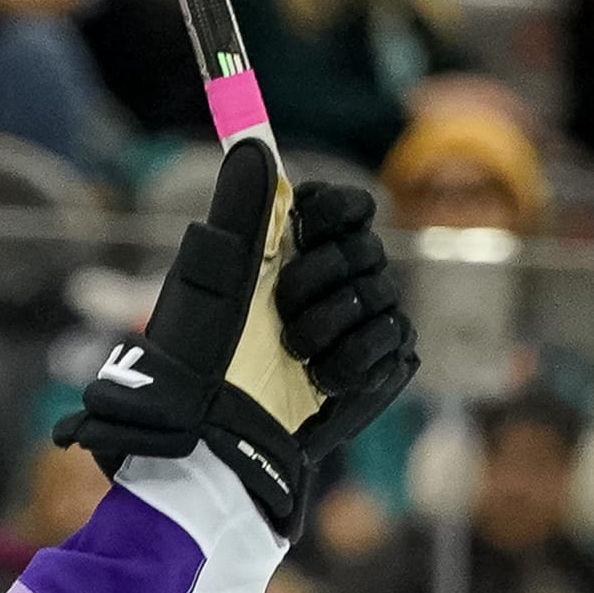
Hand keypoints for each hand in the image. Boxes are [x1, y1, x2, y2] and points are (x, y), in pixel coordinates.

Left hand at [54, 141, 416, 534]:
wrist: (213, 446)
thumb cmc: (197, 368)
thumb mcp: (211, 283)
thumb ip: (238, 214)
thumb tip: (255, 146)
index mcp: (287, 258)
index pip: (342, 207)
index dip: (334, 210)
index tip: (309, 223)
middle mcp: (324, 288)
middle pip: (366, 247)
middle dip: (323, 279)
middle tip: (285, 313)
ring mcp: (353, 330)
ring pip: (384, 293)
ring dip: (334, 325)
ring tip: (295, 356)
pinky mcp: (375, 373)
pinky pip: (396, 342)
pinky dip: (357, 362)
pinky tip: (320, 382)